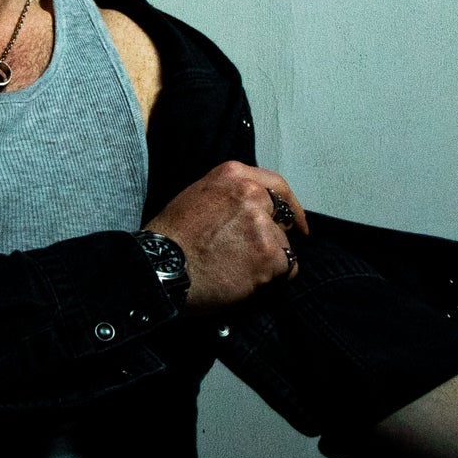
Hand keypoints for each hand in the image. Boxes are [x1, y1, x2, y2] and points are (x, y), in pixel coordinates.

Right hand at [145, 161, 307, 315]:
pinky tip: (246, 281)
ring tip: (238, 270)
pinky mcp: (269, 254)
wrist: (161, 268)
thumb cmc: (170, 240)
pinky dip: (272, 279)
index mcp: (233, 176)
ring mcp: (262, 225)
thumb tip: (250, 211)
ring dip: (269, 261)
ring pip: (285, 246)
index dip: (290, 207)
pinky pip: (287, 269)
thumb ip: (228, 198)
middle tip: (258, 253)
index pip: (276, 185)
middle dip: (275, 236)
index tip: (297, 223)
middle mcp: (252, 194)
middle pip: (283, 217)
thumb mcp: (196, 198)